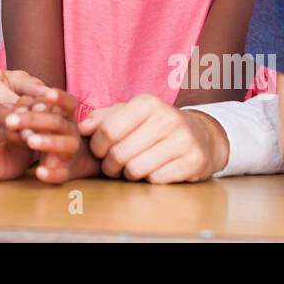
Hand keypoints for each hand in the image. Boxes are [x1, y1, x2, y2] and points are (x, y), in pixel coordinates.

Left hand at [0, 87, 101, 183]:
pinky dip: (52, 173)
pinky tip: (39, 172)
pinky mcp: (65, 171)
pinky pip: (61, 173)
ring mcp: (69, 151)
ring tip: (29, 141)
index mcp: (65, 114)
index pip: (66, 102)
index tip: (45, 96)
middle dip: (34, 120)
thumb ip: (29, 109)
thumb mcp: (38, 116)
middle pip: (57, 122)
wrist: (64, 159)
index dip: (58, 98)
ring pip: (65, 145)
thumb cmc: (45, 129)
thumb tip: (15, 107)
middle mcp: (70, 131)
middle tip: (10, 121)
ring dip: (48, 142)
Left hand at [81, 93, 223, 182]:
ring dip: (127, 174)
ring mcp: (183, 140)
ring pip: (136, 170)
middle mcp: (167, 118)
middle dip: (110, 165)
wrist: (202, 136)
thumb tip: (82, 128)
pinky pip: (155, 180)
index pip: (108, 130)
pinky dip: (148, 180)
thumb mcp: (131, 113)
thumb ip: (103, 118)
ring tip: (130, 168)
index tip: (99, 151)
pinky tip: (152, 171)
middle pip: (119, 153)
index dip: (97, 146)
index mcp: (148, 103)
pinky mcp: (194, 162)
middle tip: (113, 165)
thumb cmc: (156, 125)